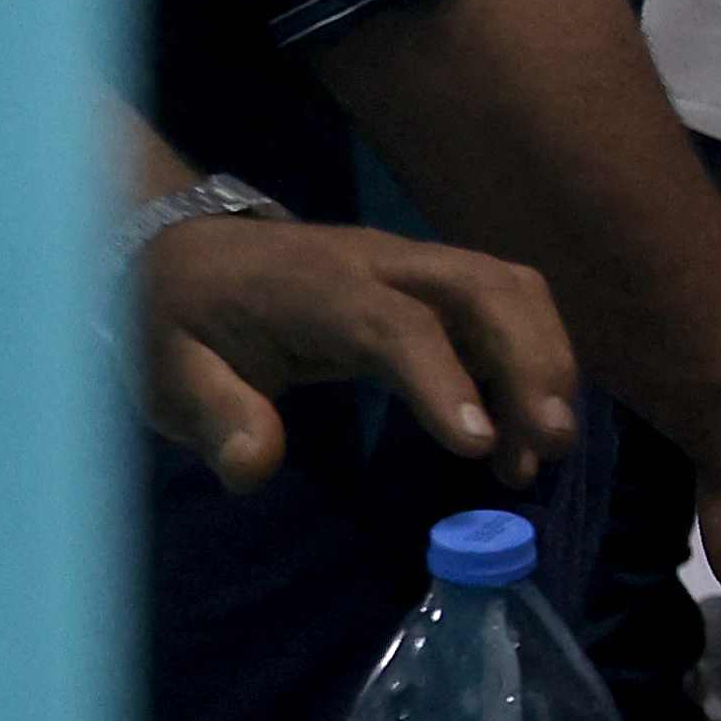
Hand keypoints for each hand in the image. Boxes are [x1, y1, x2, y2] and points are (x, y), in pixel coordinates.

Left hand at [136, 217, 578, 495]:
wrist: (183, 254)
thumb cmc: (179, 322)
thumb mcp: (170, 375)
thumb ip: (215, 417)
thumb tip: (252, 466)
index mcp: (315, 287)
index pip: (397, 323)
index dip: (444, 380)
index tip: (480, 446)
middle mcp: (380, 262)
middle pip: (484, 288)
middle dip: (532, 361)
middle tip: (550, 445)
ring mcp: (412, 264)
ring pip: (509, 288)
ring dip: (544, 360)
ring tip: (544, 446)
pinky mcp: (431, 280)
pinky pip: (504, 303)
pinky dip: (531, 359)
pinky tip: (521, 429)